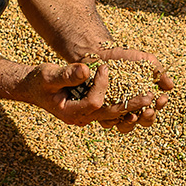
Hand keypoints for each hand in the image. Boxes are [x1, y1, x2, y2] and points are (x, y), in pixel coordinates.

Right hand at [21, 62, 164, 131]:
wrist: (33, 88)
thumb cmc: (38, 81)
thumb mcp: (48, 74)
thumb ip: (66, 74)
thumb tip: (86, 71)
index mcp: (70, 112)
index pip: (94, 102)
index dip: (102, 85)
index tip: (104, 67)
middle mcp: (81, 119)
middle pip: (111, 114)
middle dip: (131, 104)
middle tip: (150, 97)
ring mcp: (87, 117)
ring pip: (115, 116)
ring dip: (134, 109)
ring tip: (152, 101)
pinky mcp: (93, 111)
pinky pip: (113, 112)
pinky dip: (128, 106)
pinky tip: (142, 98)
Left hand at [91, 47, 173, 133]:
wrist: (99, 53)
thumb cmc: (123, 57)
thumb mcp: (144, 61)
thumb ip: (158, 73)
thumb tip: (170, 87)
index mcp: (142, 100)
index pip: (154, 108)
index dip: (158, 106)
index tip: (161, 99)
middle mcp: (129, 109)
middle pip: (142, 122)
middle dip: (148, 117)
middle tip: (149, 110)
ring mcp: (113, 112)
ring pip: (124, 126)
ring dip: (131, 123)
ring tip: (134, 115)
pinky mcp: (98, 111)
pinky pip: (106, 122)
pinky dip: (112, 120)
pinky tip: (116, 112)